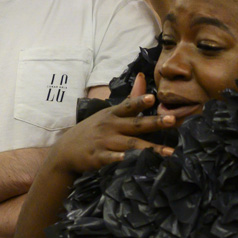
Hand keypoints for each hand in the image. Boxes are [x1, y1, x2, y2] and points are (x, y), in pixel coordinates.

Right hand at [44, 76, 195, 175]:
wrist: (66, 151)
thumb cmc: (94, 129)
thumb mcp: (109, 113)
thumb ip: (130, 99)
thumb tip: (143, 78)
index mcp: (113, 114)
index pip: (128, 106)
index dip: (139, 101)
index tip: (153, 98)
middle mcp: (110, 127)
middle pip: (135, 125)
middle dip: (154, 122)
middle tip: (172, 120)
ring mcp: (104, 142)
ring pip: (130, 145)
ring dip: (149, 148)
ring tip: (169, 152)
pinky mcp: (98, 158)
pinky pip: (111, 158)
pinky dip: (118, 159)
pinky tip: (128, 160)